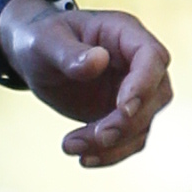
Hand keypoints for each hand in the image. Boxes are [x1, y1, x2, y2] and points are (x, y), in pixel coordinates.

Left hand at [10, 0, 171, 167]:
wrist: (35, 58)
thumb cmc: (41, 40)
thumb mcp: (45, 42)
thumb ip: (69, 52)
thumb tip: (98, 61)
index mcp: (124, 33)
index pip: (153, 57)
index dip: (144, 85)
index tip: (121, 109)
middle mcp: (137, 62)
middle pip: (156, 96)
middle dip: (127, 122)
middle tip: (95, 136)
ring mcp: (134, 90)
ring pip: (143, 124)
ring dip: (113, 143)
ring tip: (70, 146)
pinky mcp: (123, 115)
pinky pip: (129, 139)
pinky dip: (109, 153)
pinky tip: (83, 158)